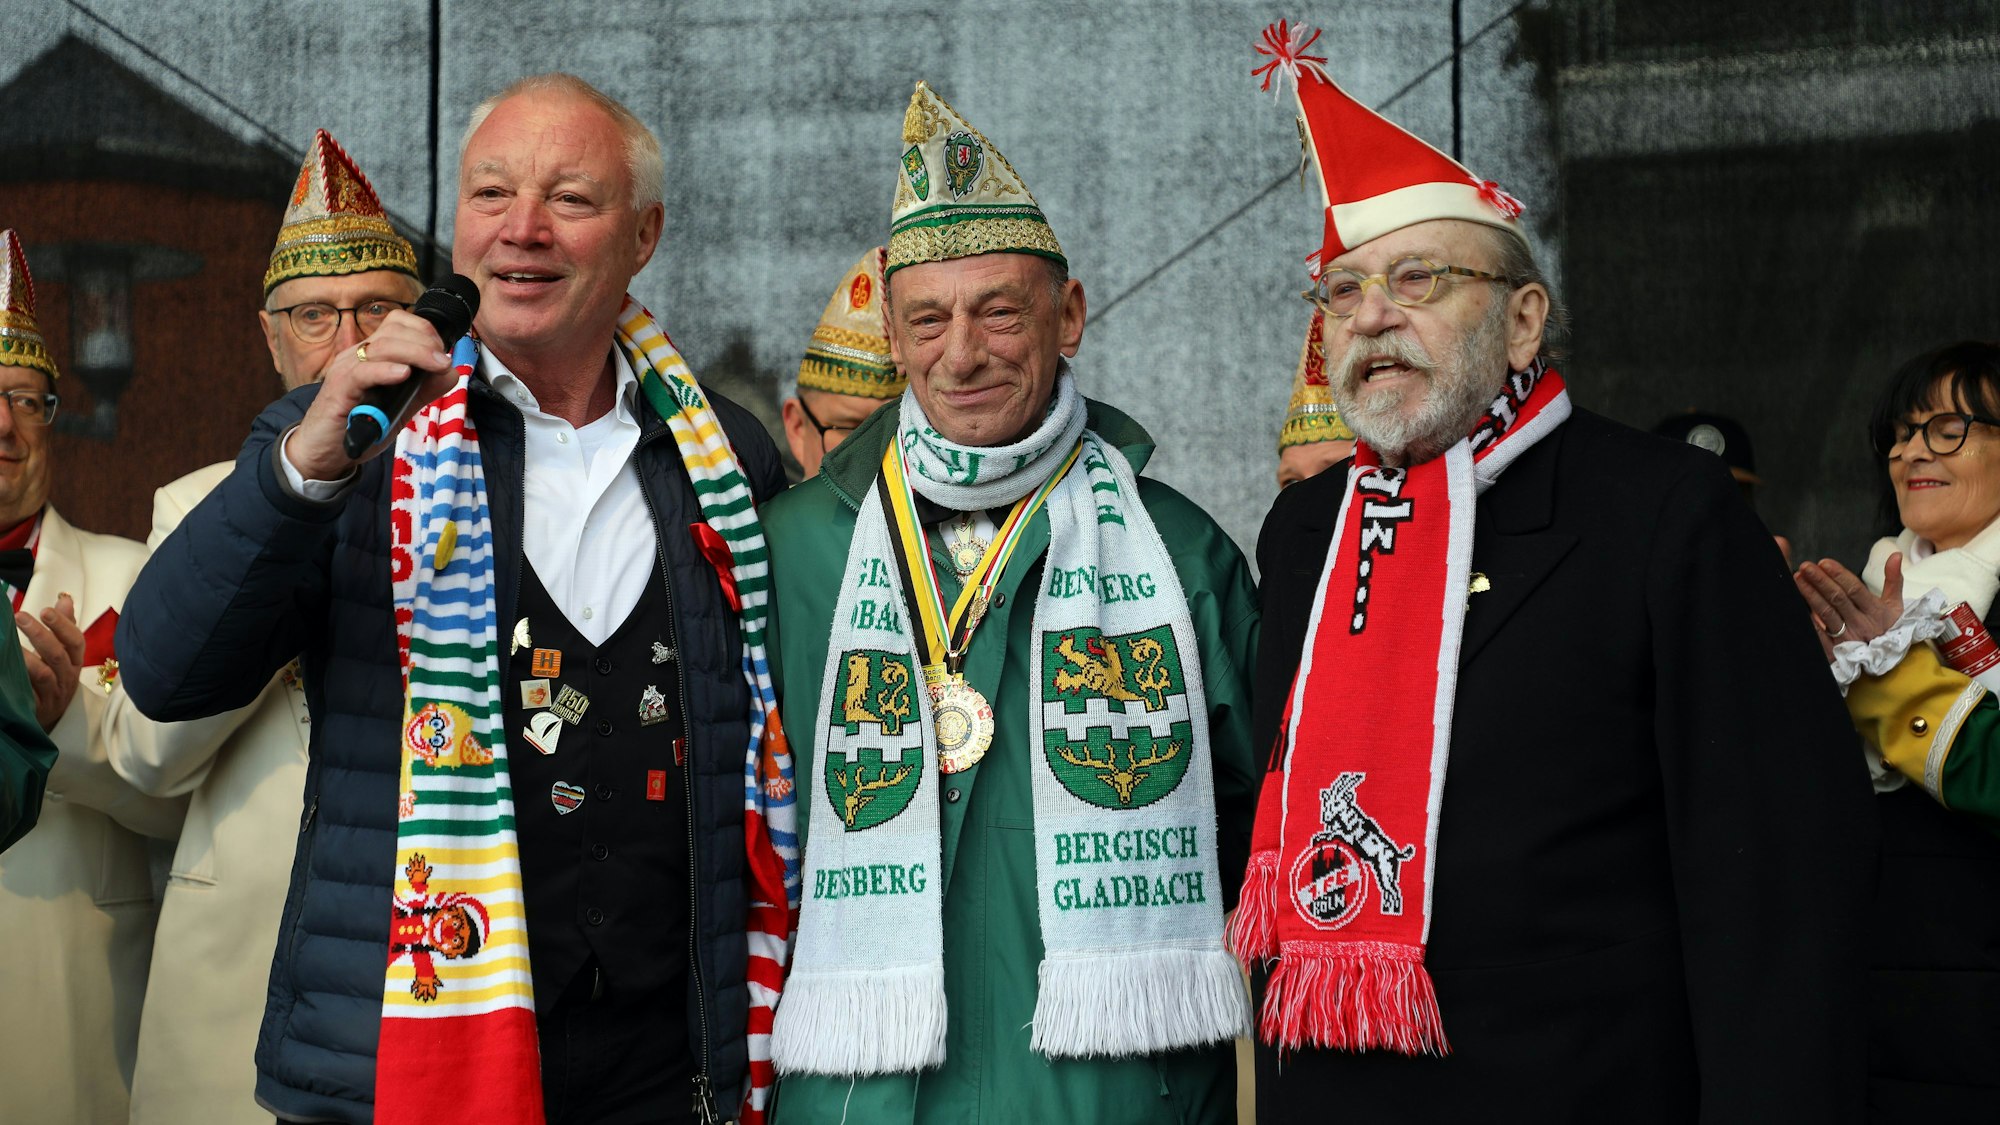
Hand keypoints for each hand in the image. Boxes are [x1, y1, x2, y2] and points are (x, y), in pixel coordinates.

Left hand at [18, 593, 84, 731]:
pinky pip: (29, 693)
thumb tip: (65, 599)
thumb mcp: (63, 653)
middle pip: (57, 654)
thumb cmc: (55, 678)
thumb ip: (64, 627)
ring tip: (10, 644)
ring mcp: (54, 693)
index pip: (75, 640)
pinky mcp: (39, 707)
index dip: (62, 625)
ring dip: (27, 658)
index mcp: (75, 661)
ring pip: (44, 674)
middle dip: (40, 634)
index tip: (46, 609)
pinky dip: (20, 680)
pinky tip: (8, 668)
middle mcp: (68, 676)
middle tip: (20, 616)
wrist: (52, 716)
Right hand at [282, 310, 454, 479]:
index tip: (443, 353)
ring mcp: (346, 369)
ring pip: (382, 347)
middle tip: (443, 361)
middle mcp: (358, 355)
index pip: (399, 323)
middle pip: (393, 330)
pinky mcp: (338, 390)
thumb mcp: (400, 405)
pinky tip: (403, 374)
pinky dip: (385, 371)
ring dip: (416, 353)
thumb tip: (451, 372)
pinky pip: (362, 372)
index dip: (426, 332)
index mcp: (372, 354)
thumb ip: (423, 388)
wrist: (324, 452)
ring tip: (436, 365)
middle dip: (426, 342)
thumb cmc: (360, 425)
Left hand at [1795, 553, 1904, 662]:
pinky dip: (1809, 621)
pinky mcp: (1835, 650)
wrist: (1887, 662)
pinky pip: (1818, 634)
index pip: (1855, 590)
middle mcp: (1860, 624)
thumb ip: (1893, 580)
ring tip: (1798, 579)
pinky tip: (1796, 606)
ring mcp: (1846, 637)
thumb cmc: (1888, 628)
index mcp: (1875, 611)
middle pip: (1838, 599)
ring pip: (1826, 613)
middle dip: (1821, 581)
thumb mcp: (1895, 606)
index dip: (1840, 575)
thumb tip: (1895, 555)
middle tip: (1806, 566)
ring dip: (1811, 595)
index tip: (1824, 563)